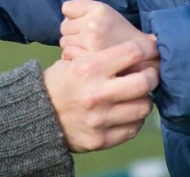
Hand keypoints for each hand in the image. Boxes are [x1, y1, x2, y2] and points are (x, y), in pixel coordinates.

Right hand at [43, 40, 159, 151]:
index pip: (132, 53)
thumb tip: (139, 51)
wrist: (37, 114)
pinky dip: (134, 120)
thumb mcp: (74, 60)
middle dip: (152, 76)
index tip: (152, 51)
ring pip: (143, 107)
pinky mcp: (100, 139)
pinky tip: (127, 113)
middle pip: (144, 82)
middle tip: (150, 75)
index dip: (148, 49)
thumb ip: (103, 57)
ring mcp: (99, 119)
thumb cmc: (60, 83)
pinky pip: (133, 129)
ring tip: (137, 96)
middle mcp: (96, 94)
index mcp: (89, 68)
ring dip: (144, 100)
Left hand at [60, 0, 158, 77]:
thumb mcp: (107, 12)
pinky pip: (67, 54)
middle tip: (86, 38)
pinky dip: (73, 56)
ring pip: (64, 41)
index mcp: (98, 9)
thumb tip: (73, 3)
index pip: (66, 8)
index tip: (81, 22)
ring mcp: (90, 41)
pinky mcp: (88, 57)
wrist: (141, 55)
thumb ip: (88, 5)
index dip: (72, 16)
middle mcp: (93, 23)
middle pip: (64, 26)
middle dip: (72, 32)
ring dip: (72, 44)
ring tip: (86, 47)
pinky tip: (84, 56)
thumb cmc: (121, 32)